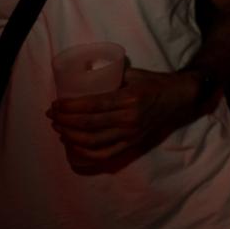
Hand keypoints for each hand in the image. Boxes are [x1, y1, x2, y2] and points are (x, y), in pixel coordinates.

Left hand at [46, 67, 200, 170]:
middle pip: (89, 125)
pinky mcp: (131, 144)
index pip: (93, 106)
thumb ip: (110, 77)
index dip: (70, 107)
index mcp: (130, 99)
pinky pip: (104, 155)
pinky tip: (72, 146)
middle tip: (52, 115)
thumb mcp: (133, 74)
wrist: (177, 98)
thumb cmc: (153, 82)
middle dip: (64, 121)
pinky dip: (85, 153)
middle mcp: (129, 120)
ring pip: (93, 142)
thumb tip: (83, 77)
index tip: (55, 104)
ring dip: (70, 136)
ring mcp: (130, 135)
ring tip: (58, 128)